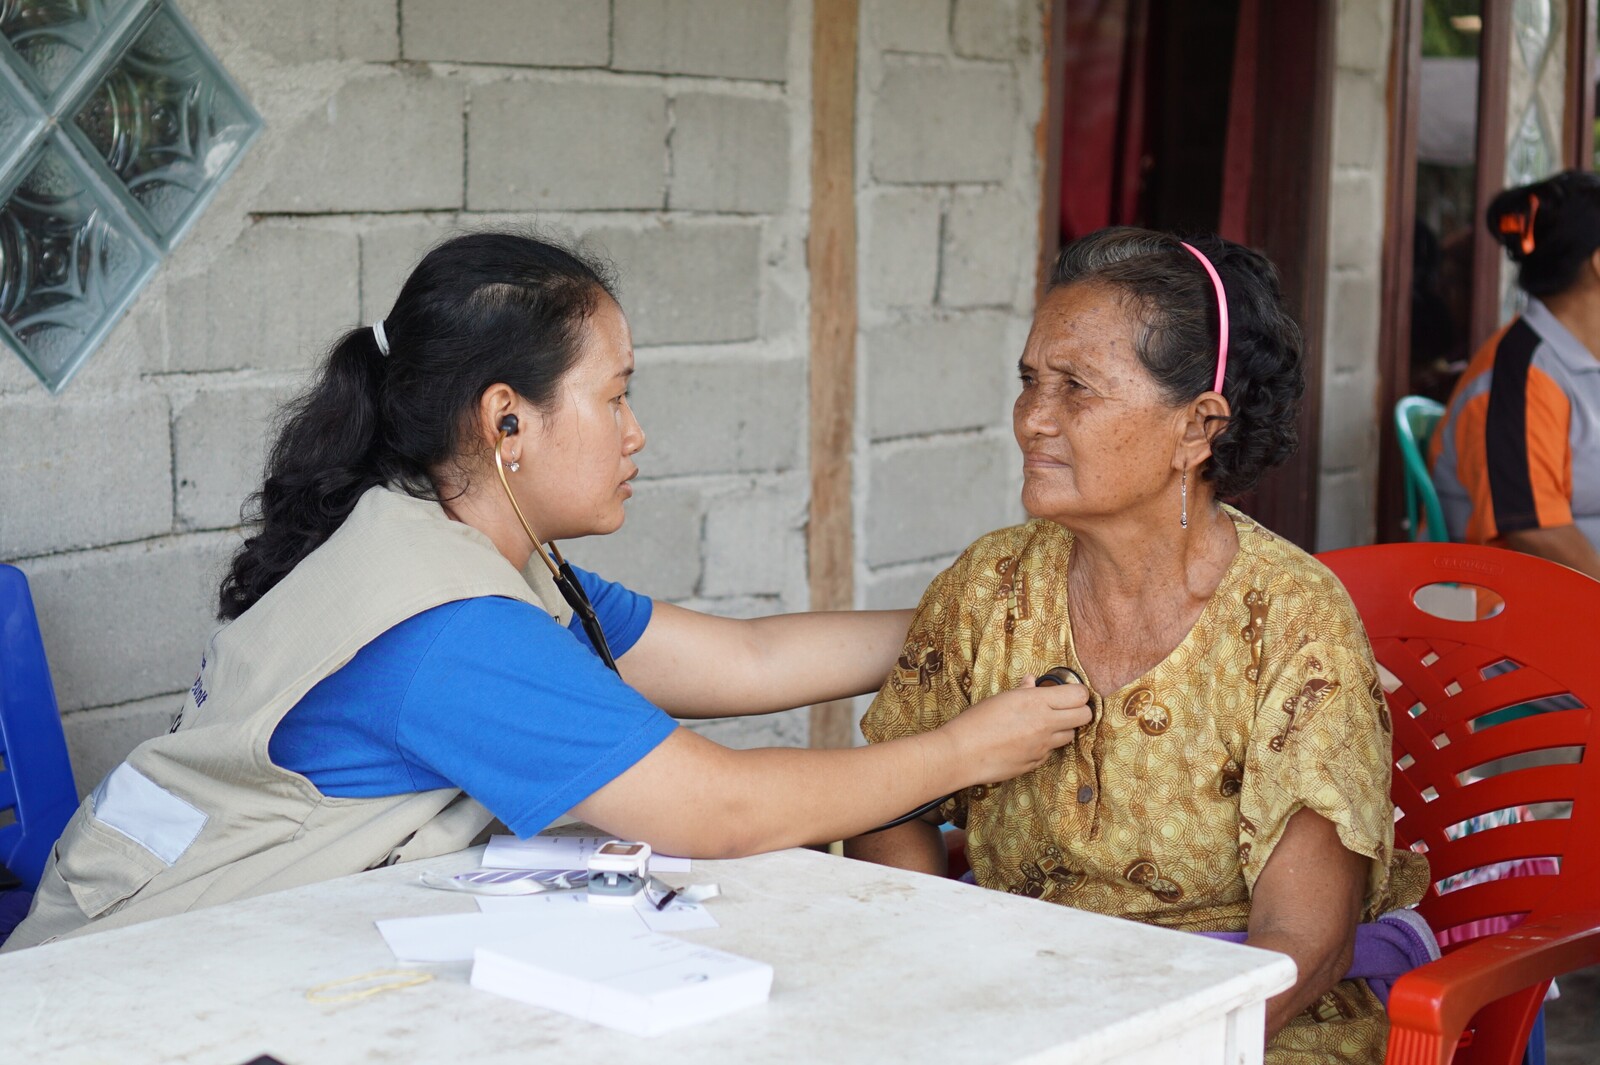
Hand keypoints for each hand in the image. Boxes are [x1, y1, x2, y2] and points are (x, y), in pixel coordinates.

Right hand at [936, 675, 1091, 784]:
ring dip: (1062, 730)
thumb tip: (1032, 681)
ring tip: (1041, 726)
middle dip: (1079, 711)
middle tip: (1065, 709)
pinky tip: (1026, 743)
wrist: (962, 753)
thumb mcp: (1001, 698)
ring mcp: (1043, 746)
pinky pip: (1050, 753)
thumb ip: (1024, 691)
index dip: (1078, 694)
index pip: (1079, 695)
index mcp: (1036, 702)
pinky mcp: (1036, 763)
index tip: (1071, 693)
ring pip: (1070, 736)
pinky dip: (1044, 747)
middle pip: (1084, 716)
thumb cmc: (976, 722)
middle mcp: (1045, 724)